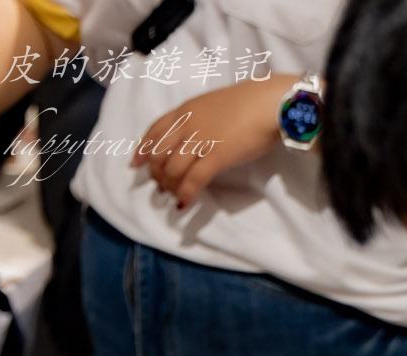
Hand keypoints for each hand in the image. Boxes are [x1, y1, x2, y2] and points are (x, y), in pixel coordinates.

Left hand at [135, 77, 286, 209]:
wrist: (270, 102)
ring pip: (172, 169)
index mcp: (187, 110)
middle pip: (159, 154)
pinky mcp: (216, 157)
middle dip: (156, 174)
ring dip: (170, 186)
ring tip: (173, 196)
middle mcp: (188, 125)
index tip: (136, 164)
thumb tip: (198, 136)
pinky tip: (184, 203)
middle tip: (160, 187)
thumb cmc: (250, 101)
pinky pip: (193, 180)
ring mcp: (200, 141)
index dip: (143, 149)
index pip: (155, 130)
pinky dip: (185, 194)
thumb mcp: (216, 105)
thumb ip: (202, 119)